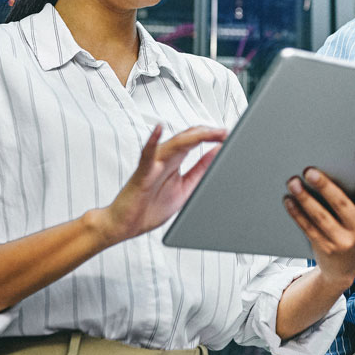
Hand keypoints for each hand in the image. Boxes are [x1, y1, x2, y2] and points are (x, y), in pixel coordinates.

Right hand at [96, 124, 225, 245]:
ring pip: (174, 144)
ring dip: (193, 136)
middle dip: (208, 133)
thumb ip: (199, 170)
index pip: (195, 141)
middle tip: (225, 132)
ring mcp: (152, 165)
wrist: (124, 225)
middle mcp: (163, 159)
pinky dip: (152, 141)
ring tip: (210, 132)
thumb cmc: (149, 208)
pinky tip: (159, 130)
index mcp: (174, 162)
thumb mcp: (185, 188)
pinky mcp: (141, 174)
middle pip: (188, 138)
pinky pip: (146, 155)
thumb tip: (217, 153)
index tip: (229, 134)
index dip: (212, 135)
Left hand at [284, 149, 354, 288]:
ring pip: (321, 217)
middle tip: (309, 171)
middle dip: (324, 186)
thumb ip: (352, 198)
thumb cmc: (350, 230)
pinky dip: (297, 214)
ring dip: (305, 198)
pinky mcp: (326, 249)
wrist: (344, 269)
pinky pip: (309, 228)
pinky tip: (289, 201)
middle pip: (341, 203)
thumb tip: (325, 171)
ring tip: (293, 183)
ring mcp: (344, 241)